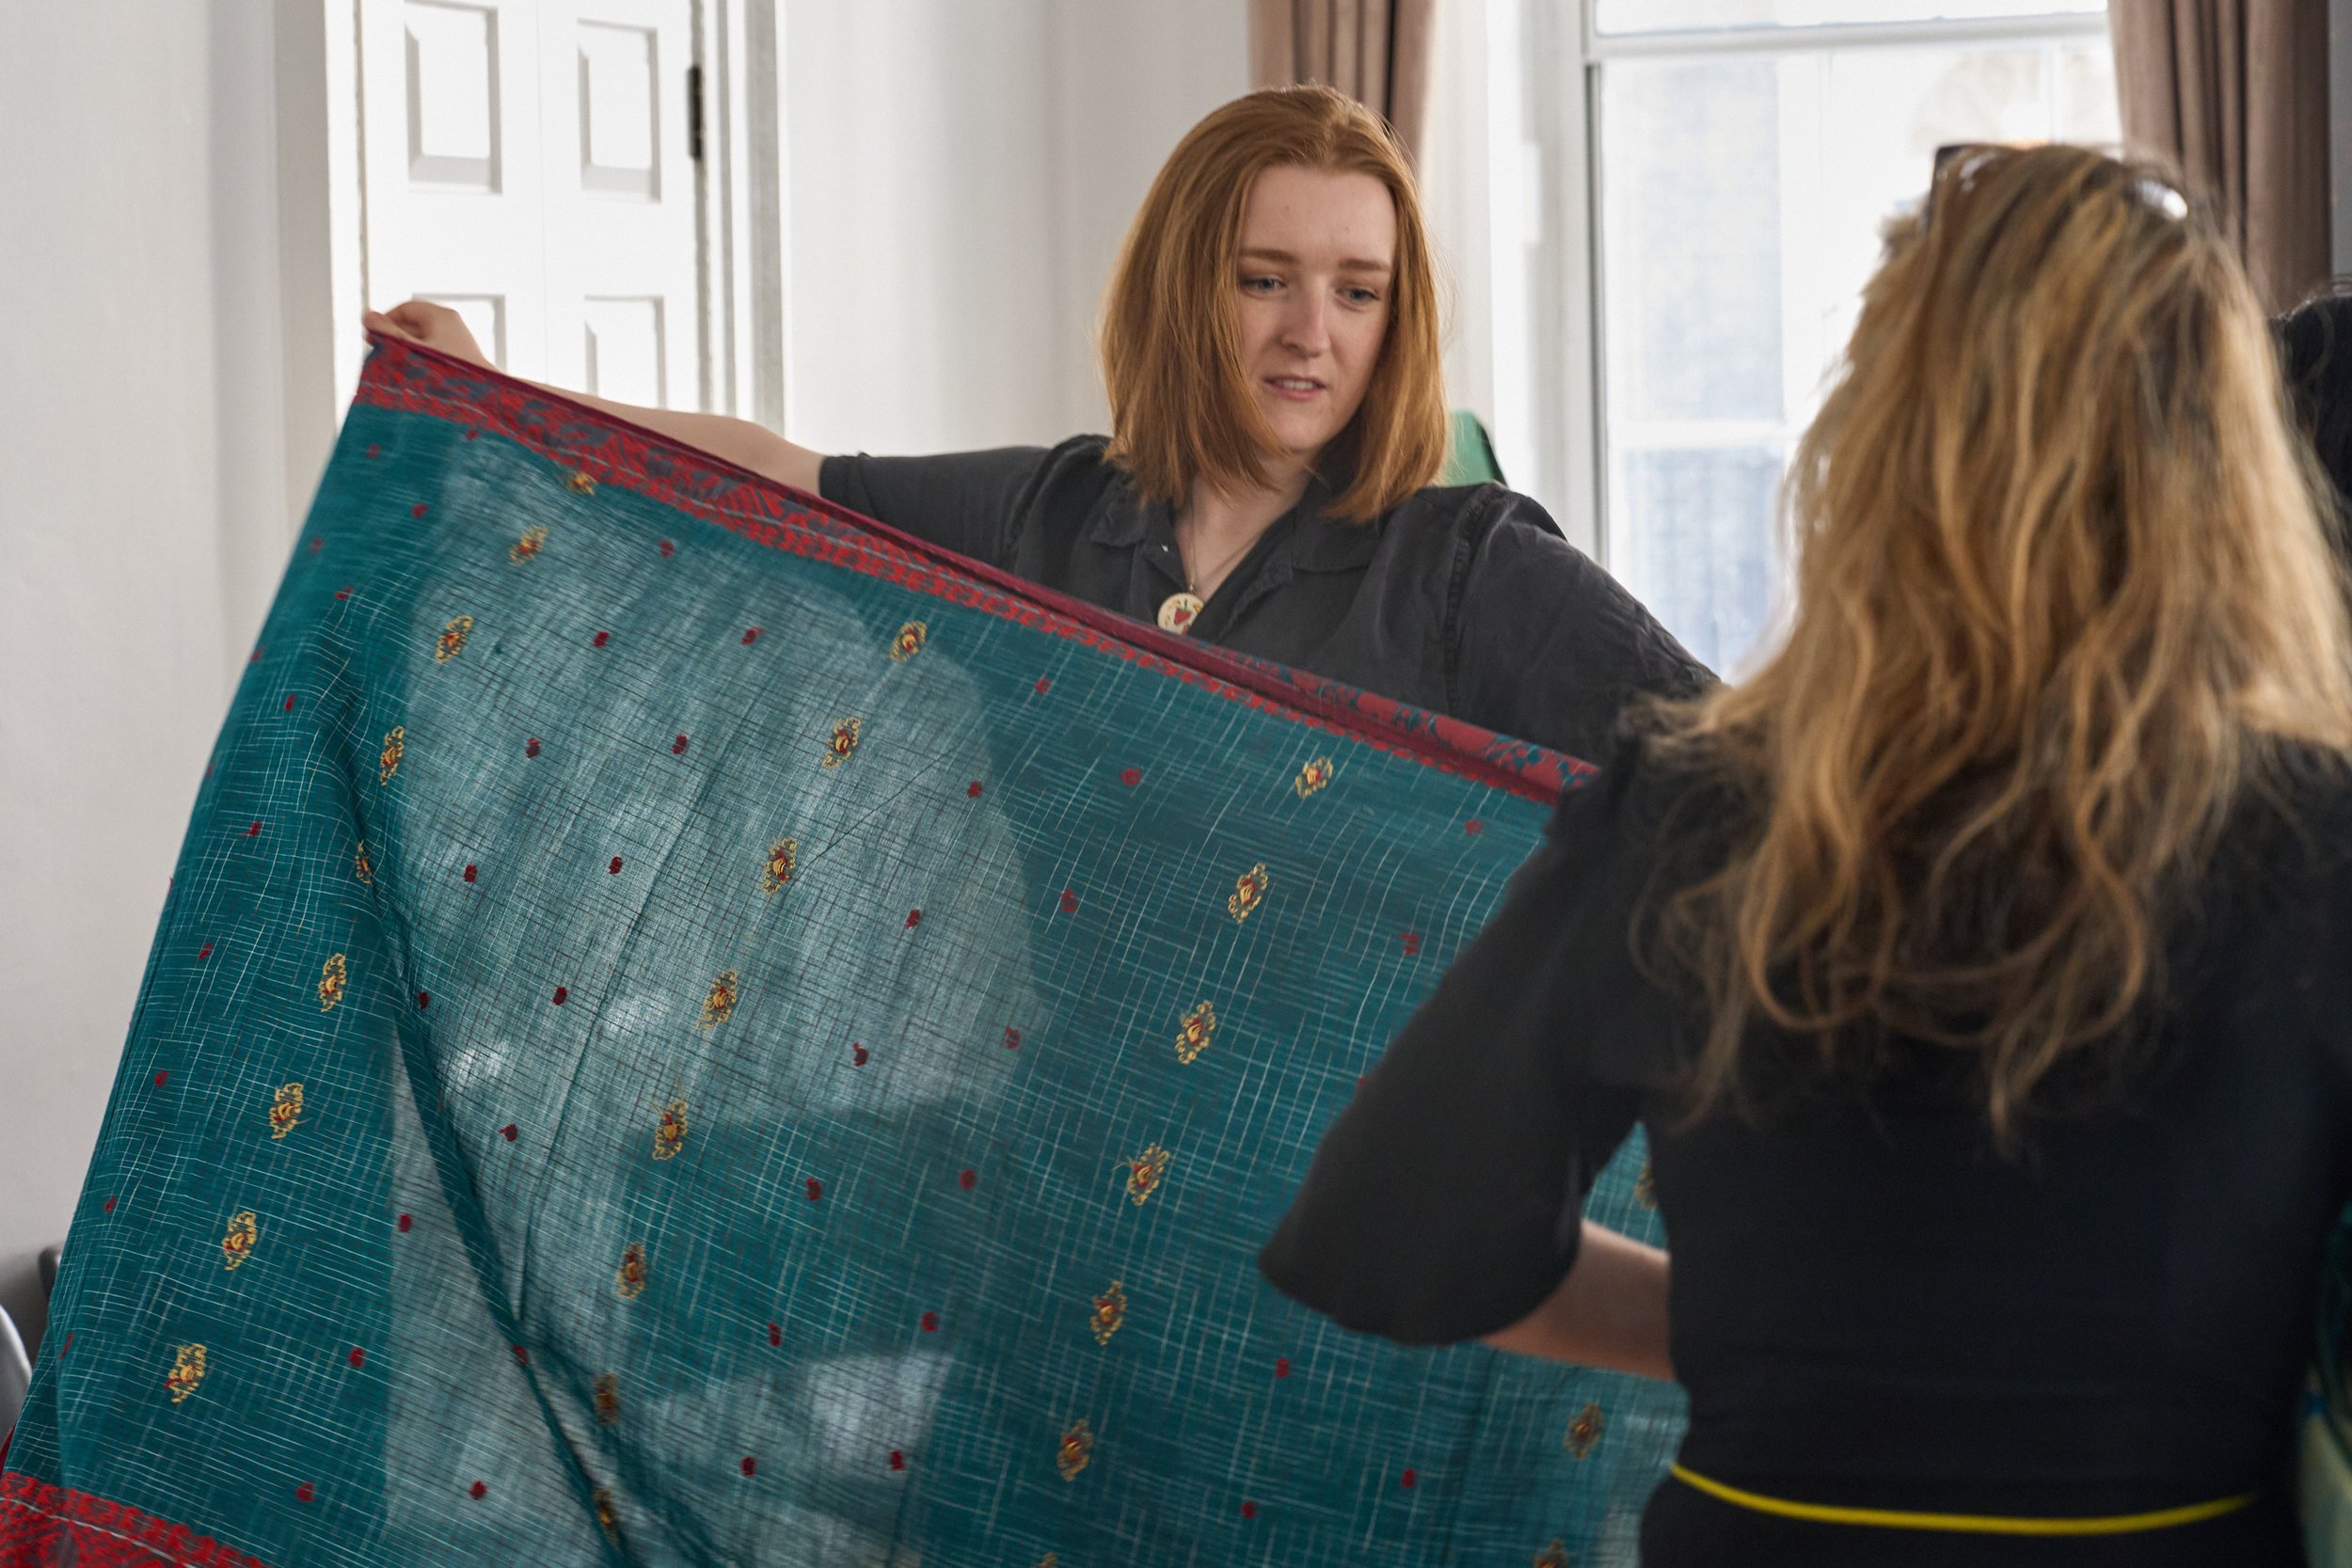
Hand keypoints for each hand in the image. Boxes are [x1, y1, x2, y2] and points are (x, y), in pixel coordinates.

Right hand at [363, 300, 490, 369]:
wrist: (484, 396)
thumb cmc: (450, 373)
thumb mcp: (414, 351)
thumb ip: (390, 335)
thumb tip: (367, 316)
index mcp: (441, 316)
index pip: (405, 308)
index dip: (386, 320)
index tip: (372, 335)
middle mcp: (450, 324)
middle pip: (413, 322)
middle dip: (394, 334)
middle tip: (378, 349)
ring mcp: (456, 339)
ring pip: (421, 337)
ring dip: (405, 347)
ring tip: (391, 362)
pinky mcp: (458, 355)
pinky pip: (432, 349)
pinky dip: (418, 355)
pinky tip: (410, 370)